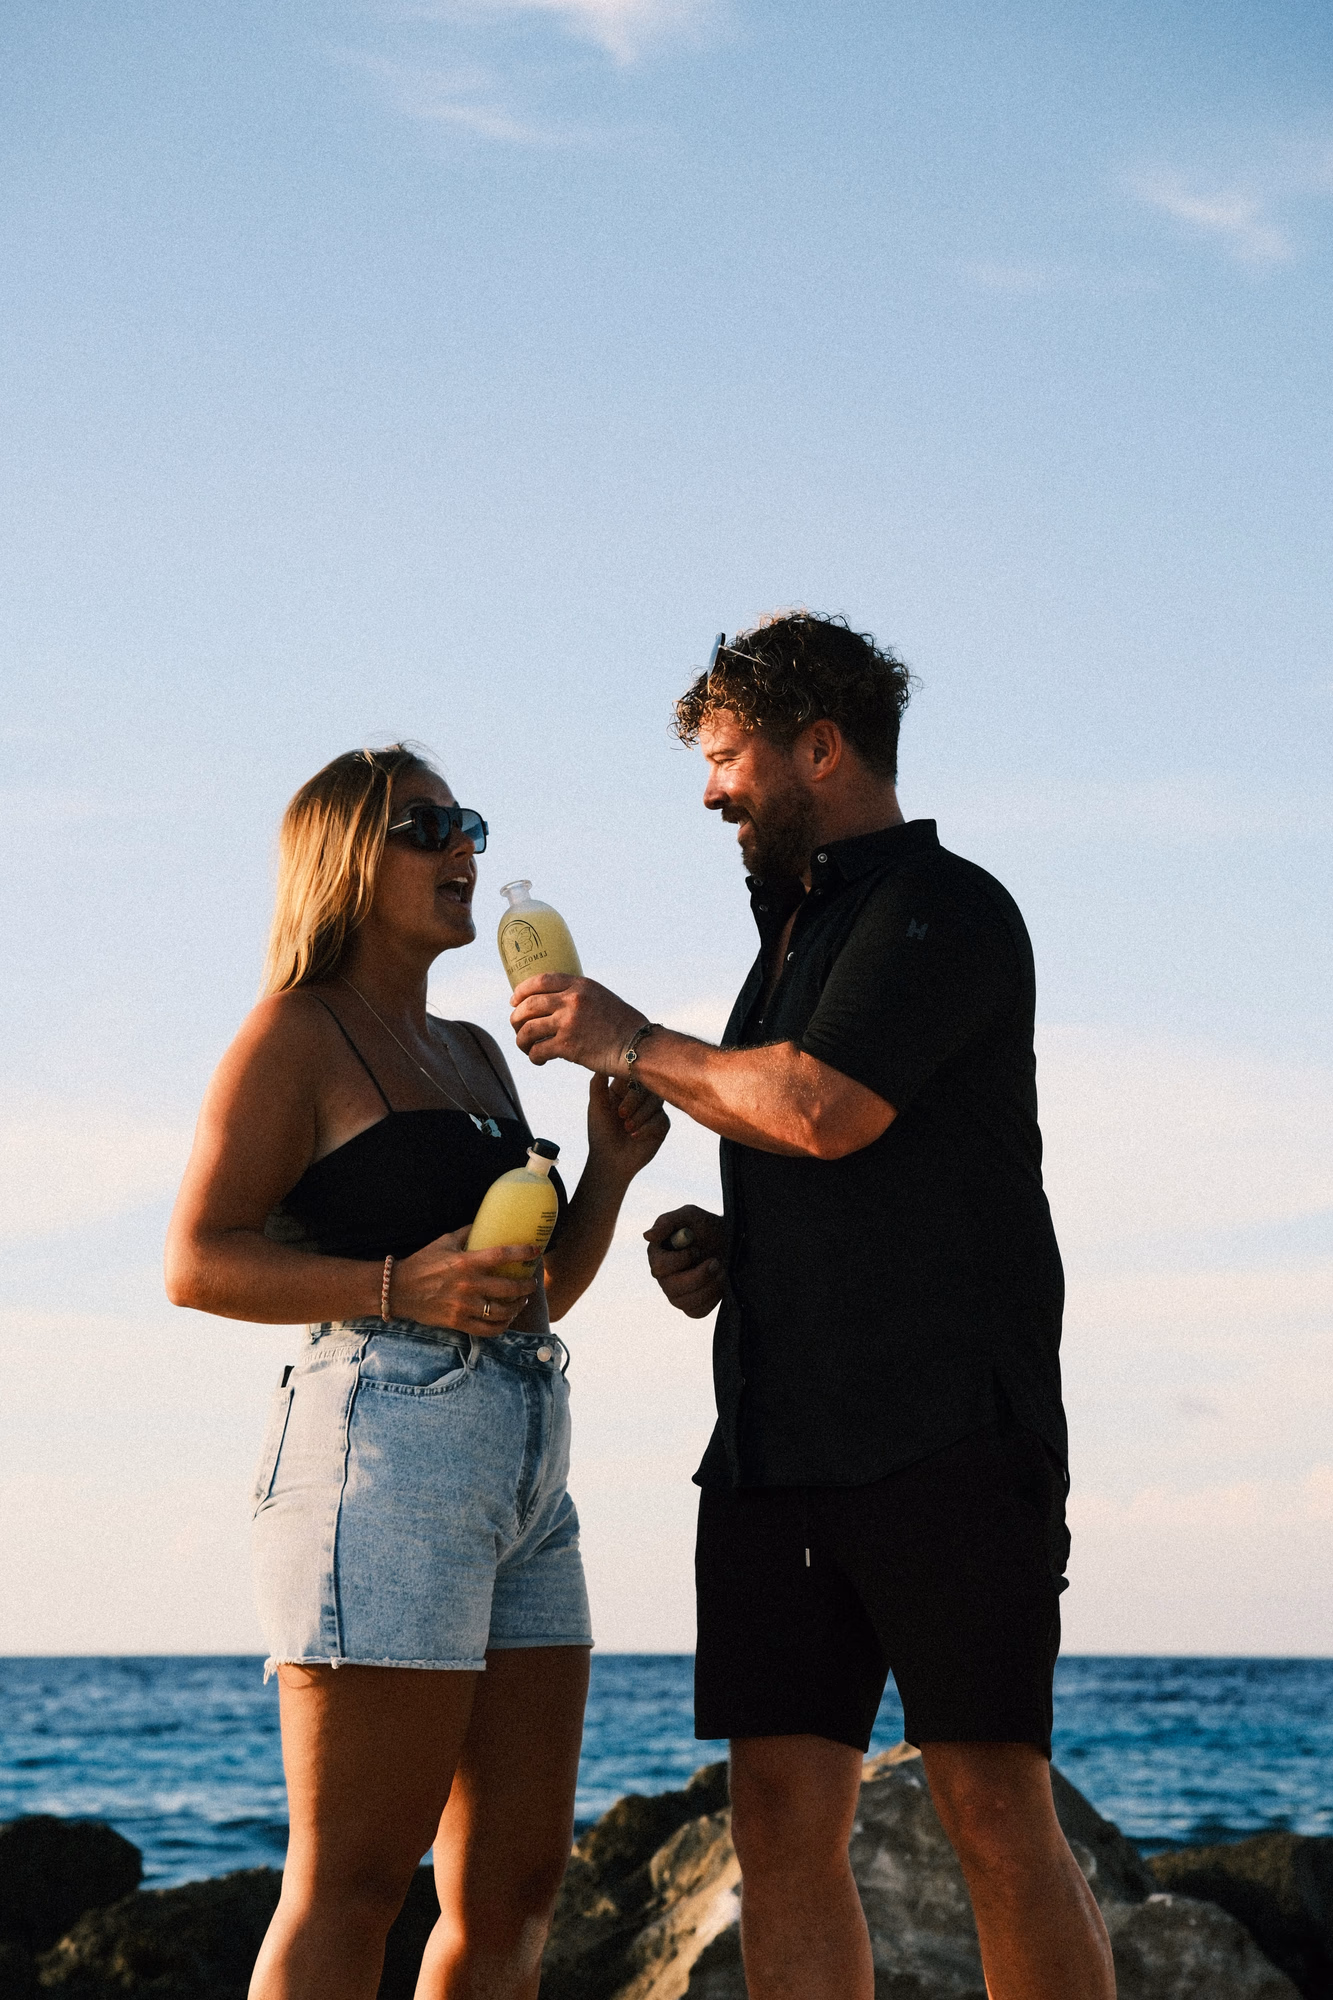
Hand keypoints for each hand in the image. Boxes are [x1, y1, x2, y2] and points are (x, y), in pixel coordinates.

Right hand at [392, 1225, 539, 1337]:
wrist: (398, 1290)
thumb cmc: (422, 1263)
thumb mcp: (445, 1241)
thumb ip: (467, 1233)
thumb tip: (486, 1221)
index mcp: (466, 1262)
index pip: (502, 1255)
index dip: (523, 1252)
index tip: (536, 1251)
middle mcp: (469, 1285)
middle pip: (509, 1287)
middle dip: (527, 1285)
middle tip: (533, 1282)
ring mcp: (464, 1306)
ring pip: (503, 1311)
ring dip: (517, 1306)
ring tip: (522, 1300)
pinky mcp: (459, 1322)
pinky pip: (489, 1329)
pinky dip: (502, 1325)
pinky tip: (507, 1318)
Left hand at [511, 974, 645, 1072]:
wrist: (639, 1046)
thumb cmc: (624, 1026)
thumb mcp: (602, 998)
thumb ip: (579, 996)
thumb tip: (554, 1003)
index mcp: (581, 985)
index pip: (541, 980)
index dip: (522, 990)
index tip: (514, 1001)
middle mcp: (572, 1000)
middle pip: (528, 1005)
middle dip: (516, 1018)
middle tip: (518, 1027)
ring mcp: (568, 1022)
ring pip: (527, 1029)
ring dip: (521, 1040)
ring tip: (526, 1047)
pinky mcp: (567, 1046)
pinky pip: (537, 1050)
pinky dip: (534, 1057)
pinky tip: (540, 1060)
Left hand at [587, 1074, 669, 1178]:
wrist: (610, 1161)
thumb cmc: (600, 1133)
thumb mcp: (596, 1106)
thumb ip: (598, 1083)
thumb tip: (601, 1059)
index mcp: (624, 1088)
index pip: (633, 1073)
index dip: (631, 1076)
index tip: (625, 1083)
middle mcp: (640, 1097)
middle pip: (647, 1086)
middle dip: (634, 1100)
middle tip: (621, 1114)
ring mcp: (653, 1110)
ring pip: (655, 1103)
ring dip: (639, 1116)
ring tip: (626, 1128)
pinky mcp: (661, 1125)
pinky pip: (661, 1119)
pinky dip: (646, 1127)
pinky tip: (634, 1135)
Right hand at [644, 1205, 726, 1318]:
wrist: (728, 1240)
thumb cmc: (705, 1226)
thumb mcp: (689, 1215)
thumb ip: (667, 1222)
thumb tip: (647, 1236)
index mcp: (657, 1255)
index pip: (660, 1268)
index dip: (681, 1260)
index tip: (697, 1249)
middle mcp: (663, 1277)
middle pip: (673, 1289)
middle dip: (699, 1276)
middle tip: (716, 1262)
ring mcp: (676, 1293)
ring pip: (685, 1303)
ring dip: (708, 1287)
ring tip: (721, 1271)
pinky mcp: (691, 1305)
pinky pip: (697, 1312)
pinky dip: (711, 1299)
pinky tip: (719, 1283)